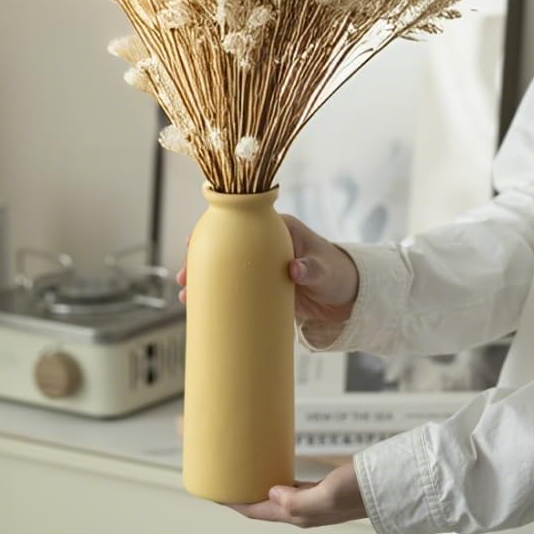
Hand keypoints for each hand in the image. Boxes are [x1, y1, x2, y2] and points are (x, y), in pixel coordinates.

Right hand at [176, 214, 358, 324]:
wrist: (349, 297)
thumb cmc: (339, 273)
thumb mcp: (326, 270)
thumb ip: (311, 269)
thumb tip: (294, 269)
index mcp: (278, 230)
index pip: (240, 224)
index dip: (215, 233)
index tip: (194, 244)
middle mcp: (266, 247)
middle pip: (227, 249)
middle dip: (202, 261)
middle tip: (185, 279)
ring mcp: (263, 269)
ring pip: (228, 271)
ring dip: (207, 282)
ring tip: (187, 299)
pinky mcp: (264, 290)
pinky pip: (238, 292)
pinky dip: (221, 298)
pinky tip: (203, 309)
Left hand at [225, 460, 366, 527]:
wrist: (384, 486)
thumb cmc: (358, 489)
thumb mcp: (328, 494)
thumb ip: (298, 499)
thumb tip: (272, 494)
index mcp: (298, 514)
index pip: (256, 511)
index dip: (233, 503)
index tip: (213, 492)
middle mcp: (300, 511)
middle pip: (261, 507)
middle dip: (240, 496)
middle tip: (222, 479)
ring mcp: (310, 502)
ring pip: (273, 498)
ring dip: (256, 488)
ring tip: (241, 475)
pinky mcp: (320, 490)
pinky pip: (289, 487)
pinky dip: (275, 481)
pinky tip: (274, 472)